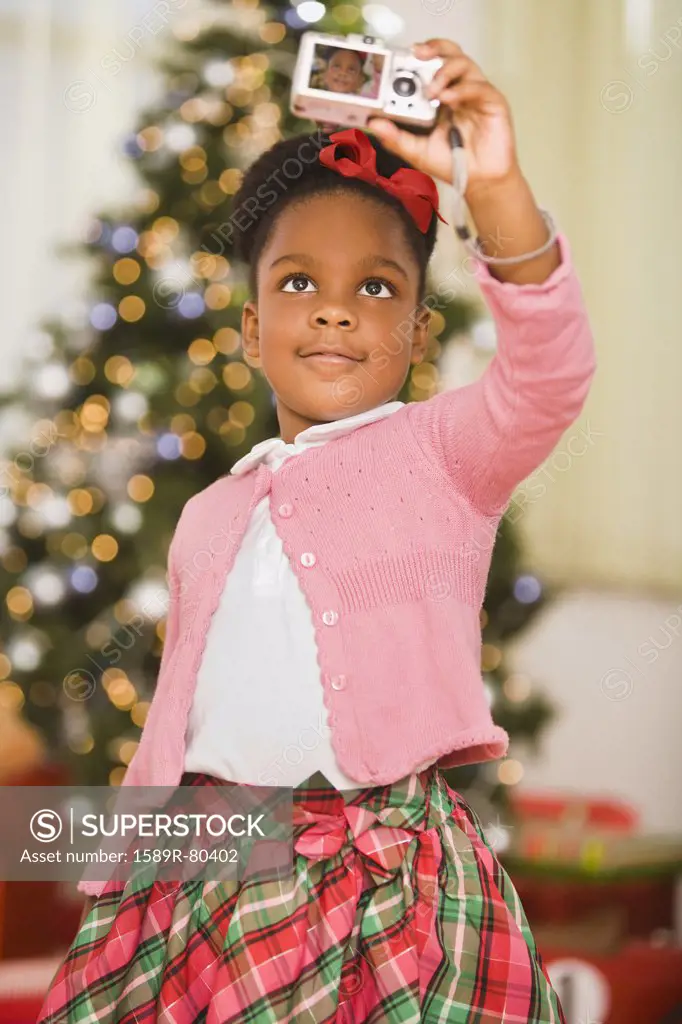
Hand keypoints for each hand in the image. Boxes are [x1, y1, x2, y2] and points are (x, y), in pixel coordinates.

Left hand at [367, 39, 519, 196]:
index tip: (402, 57)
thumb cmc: (452, 163)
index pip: (432, 65)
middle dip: (434, 48)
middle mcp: (459, 89)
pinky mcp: (493, 102)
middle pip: (450, 54)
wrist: (479, 181)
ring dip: (444, 71)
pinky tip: (448, 99)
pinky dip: (462, 89)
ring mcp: (476, 94)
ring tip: (432, 90)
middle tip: (416, 53)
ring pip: (464, 63)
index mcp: (442, 96)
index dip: (419, 57)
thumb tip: (373, 124)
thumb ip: (396, 138)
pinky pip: (479, 86)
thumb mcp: (417, 151)